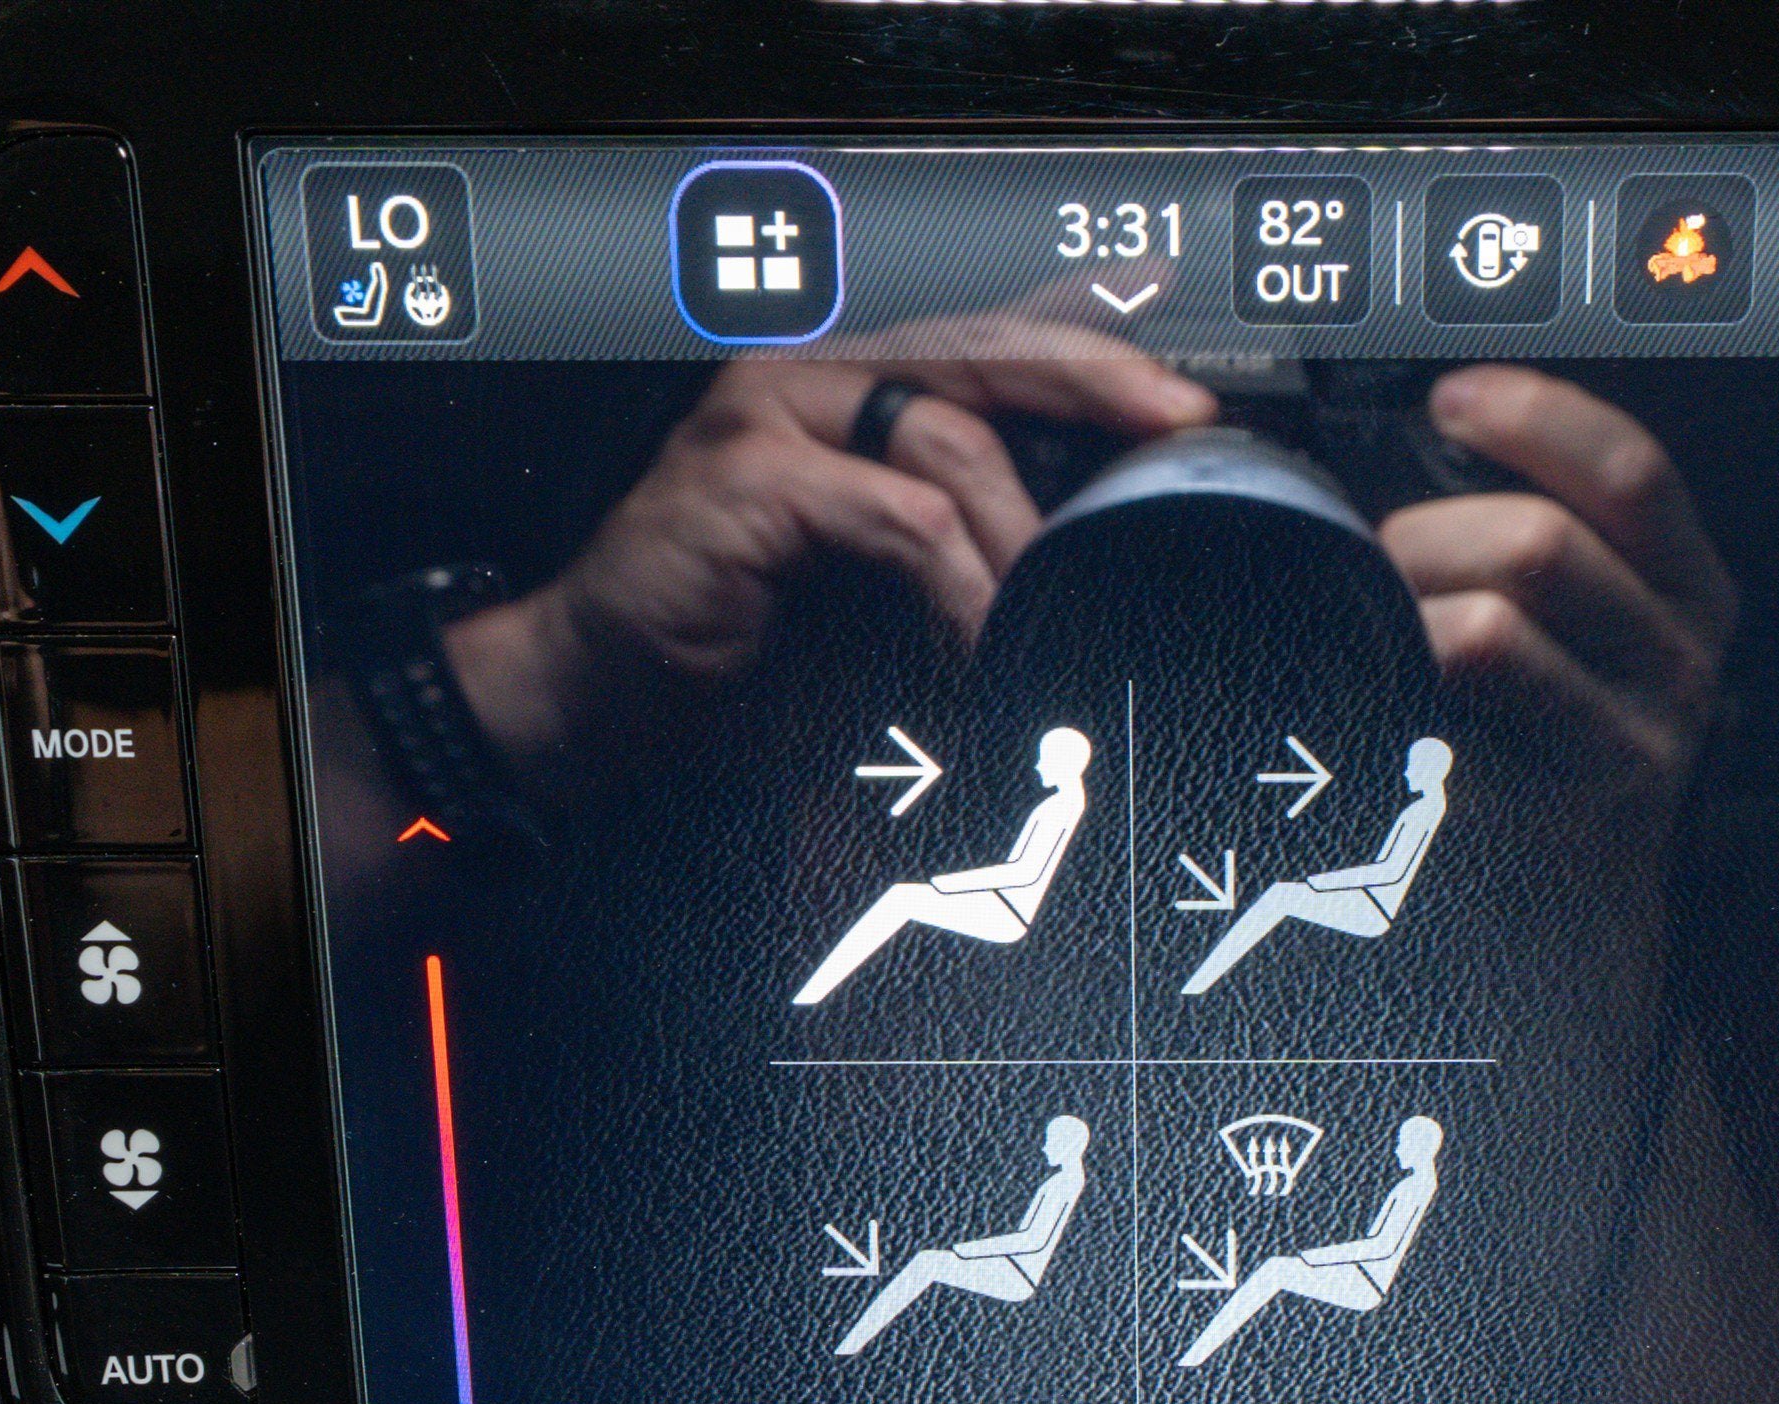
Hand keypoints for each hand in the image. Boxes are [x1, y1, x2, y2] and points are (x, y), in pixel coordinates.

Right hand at [445, 311, 1216, 801]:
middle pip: (988, 349)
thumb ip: (959, 555)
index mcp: (850, 386)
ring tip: (1067, 604)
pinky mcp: (746, 477)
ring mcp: (773, 412)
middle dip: (1099, 384)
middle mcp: (814, 373)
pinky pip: (896, 516)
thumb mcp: (874, 593)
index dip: (1093, 344)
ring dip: (1025, 534)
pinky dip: (958, 581)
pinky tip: (987, 635)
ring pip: (952, 435)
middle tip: (1181, 426)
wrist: (595, 694)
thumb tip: (1082, 575)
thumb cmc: (732, 646)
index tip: (1184, 388)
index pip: (989, 335)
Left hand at [1380, 366, 1739, 797]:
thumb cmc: (1553, 733)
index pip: (1629, 473)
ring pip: (1488, 630)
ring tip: (1379, 628)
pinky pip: (1448, 728)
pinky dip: (1395, 693)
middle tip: (1379, 560)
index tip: (1452, 400)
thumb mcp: (1593, 620)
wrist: (1572, 903)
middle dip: (1429, 536)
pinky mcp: (1554, 812)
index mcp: (1689, 588)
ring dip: (1406, 612)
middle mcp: (1676, 661)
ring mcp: (1624, 742)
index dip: (1535, 419)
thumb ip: (1548, 534)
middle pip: (1538, 546)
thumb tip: (1442, 436)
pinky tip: (1381, 699)